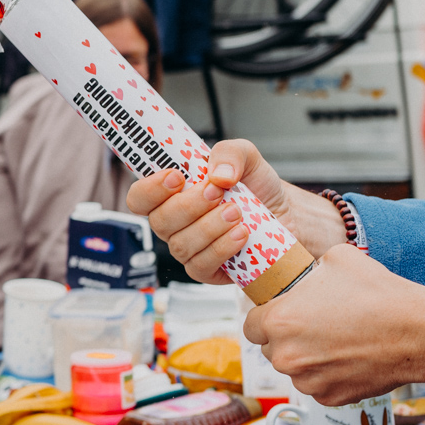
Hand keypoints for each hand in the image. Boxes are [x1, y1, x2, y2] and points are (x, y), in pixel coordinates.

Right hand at [126, 139, 347, 280]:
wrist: (286, 214)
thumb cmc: (257, 187)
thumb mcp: (246, 156)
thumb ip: (229, 153)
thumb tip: (219, 175)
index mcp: (171, 195)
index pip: (139, 197)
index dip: (150, 189)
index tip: (176, 177)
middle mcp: (174, 223)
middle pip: (160, 221)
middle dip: (189, 206)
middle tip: (217, 193)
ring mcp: (189, 249)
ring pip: (181, 245)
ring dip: (209, 227)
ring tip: (236, 213)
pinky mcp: (207, 271)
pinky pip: (201, 266)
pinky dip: (222, 248)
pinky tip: (241, 234)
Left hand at [245, 246, 424, 404]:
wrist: (419, 333)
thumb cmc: (380, 295)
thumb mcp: (336, 259)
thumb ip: (308, 271)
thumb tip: (306, 274)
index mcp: (280, 321)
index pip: (251, 325)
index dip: (265, 318)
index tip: (281, 314)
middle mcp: (287, 356)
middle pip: (270, 348)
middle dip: (286, 337)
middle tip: (314, 325)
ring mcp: (308, 381)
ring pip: (294, 368)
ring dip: (306, 357)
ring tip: (336, 339)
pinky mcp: (329, 398)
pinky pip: (317, 384)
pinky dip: (328, 374)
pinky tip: (349, 356)